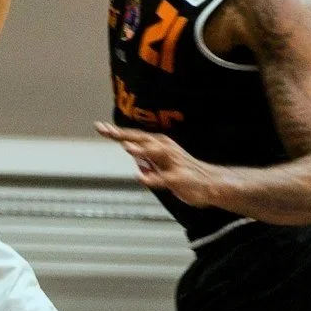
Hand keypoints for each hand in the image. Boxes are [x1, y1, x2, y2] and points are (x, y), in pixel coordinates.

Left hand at [96, 124, 223, 205]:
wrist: (211, 184)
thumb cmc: (185, 173)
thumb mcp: (161, 165)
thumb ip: (147, 160)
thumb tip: (133, 156)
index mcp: (159, 145)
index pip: (135, 136)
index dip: (117, 132)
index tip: (99, 126)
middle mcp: (165, 149)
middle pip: (142, 139)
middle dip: (123, 135)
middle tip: (106, 131)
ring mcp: (173, 163)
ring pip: (156, 153)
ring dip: (142, 149)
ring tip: (126, 148)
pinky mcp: (180, 178)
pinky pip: (164, 178)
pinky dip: (153, 177)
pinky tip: (141, 178)